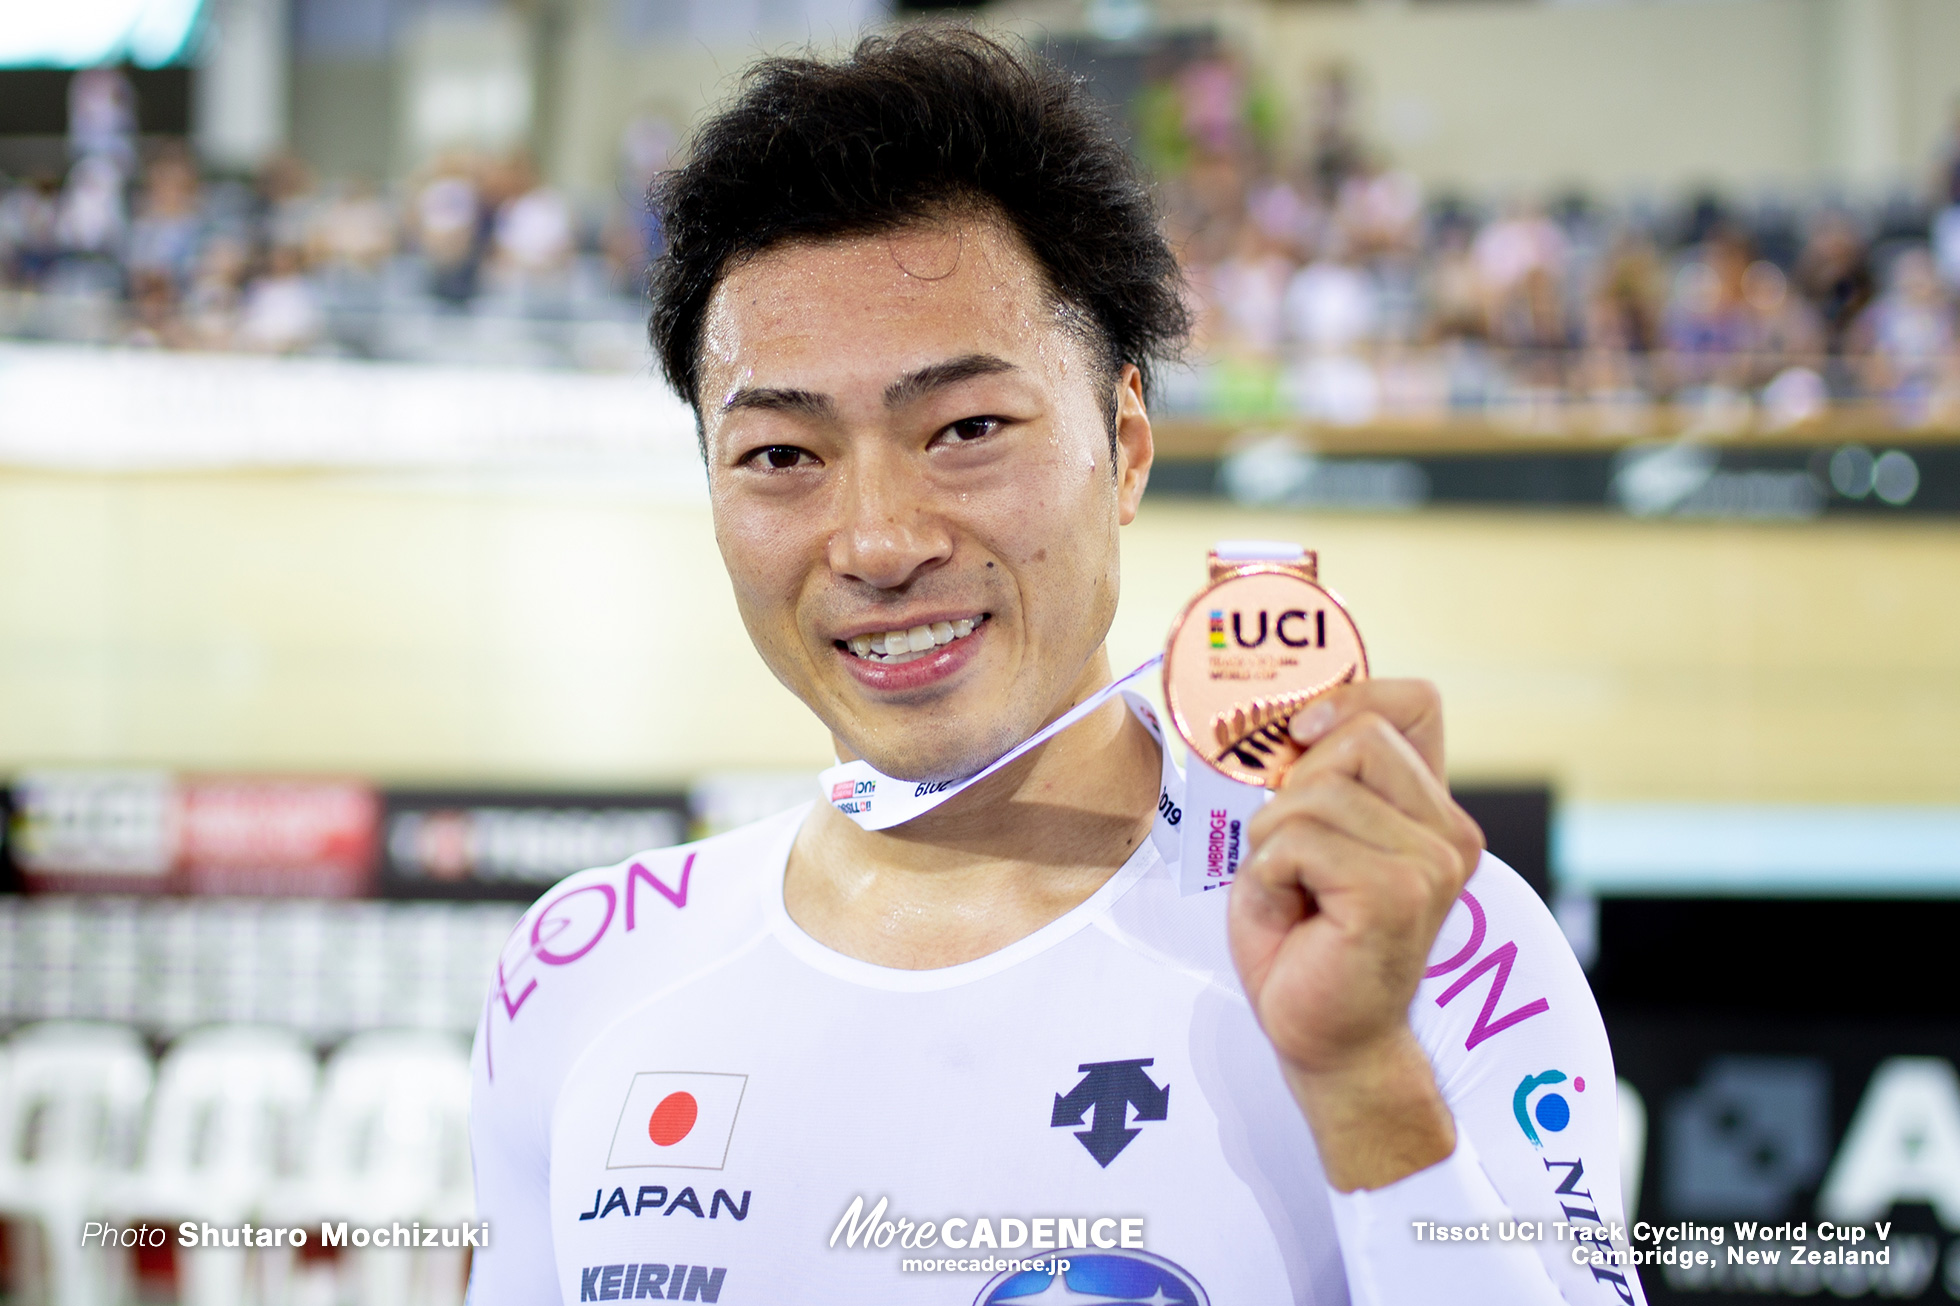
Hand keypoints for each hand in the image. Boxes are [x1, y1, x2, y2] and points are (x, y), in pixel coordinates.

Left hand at [1225, 678, 1484, 1188]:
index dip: (1351, 699)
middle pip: (1355, 735)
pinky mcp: (1397, 893)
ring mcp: (1431, 862)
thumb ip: (1317, 779)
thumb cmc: (1306, 943)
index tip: (1300, 735)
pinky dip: (1270, 876)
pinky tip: (1295, 916)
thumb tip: (1291, 719)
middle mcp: (1448, 832)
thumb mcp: (1307, 838)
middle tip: (1293, 856)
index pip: (1416, 703)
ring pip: (1315, 792)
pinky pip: (1296, 841)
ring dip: (1274, 841)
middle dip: (1294, 789)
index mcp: (1431, 812)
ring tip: (1295, 893)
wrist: (1324, 1038)